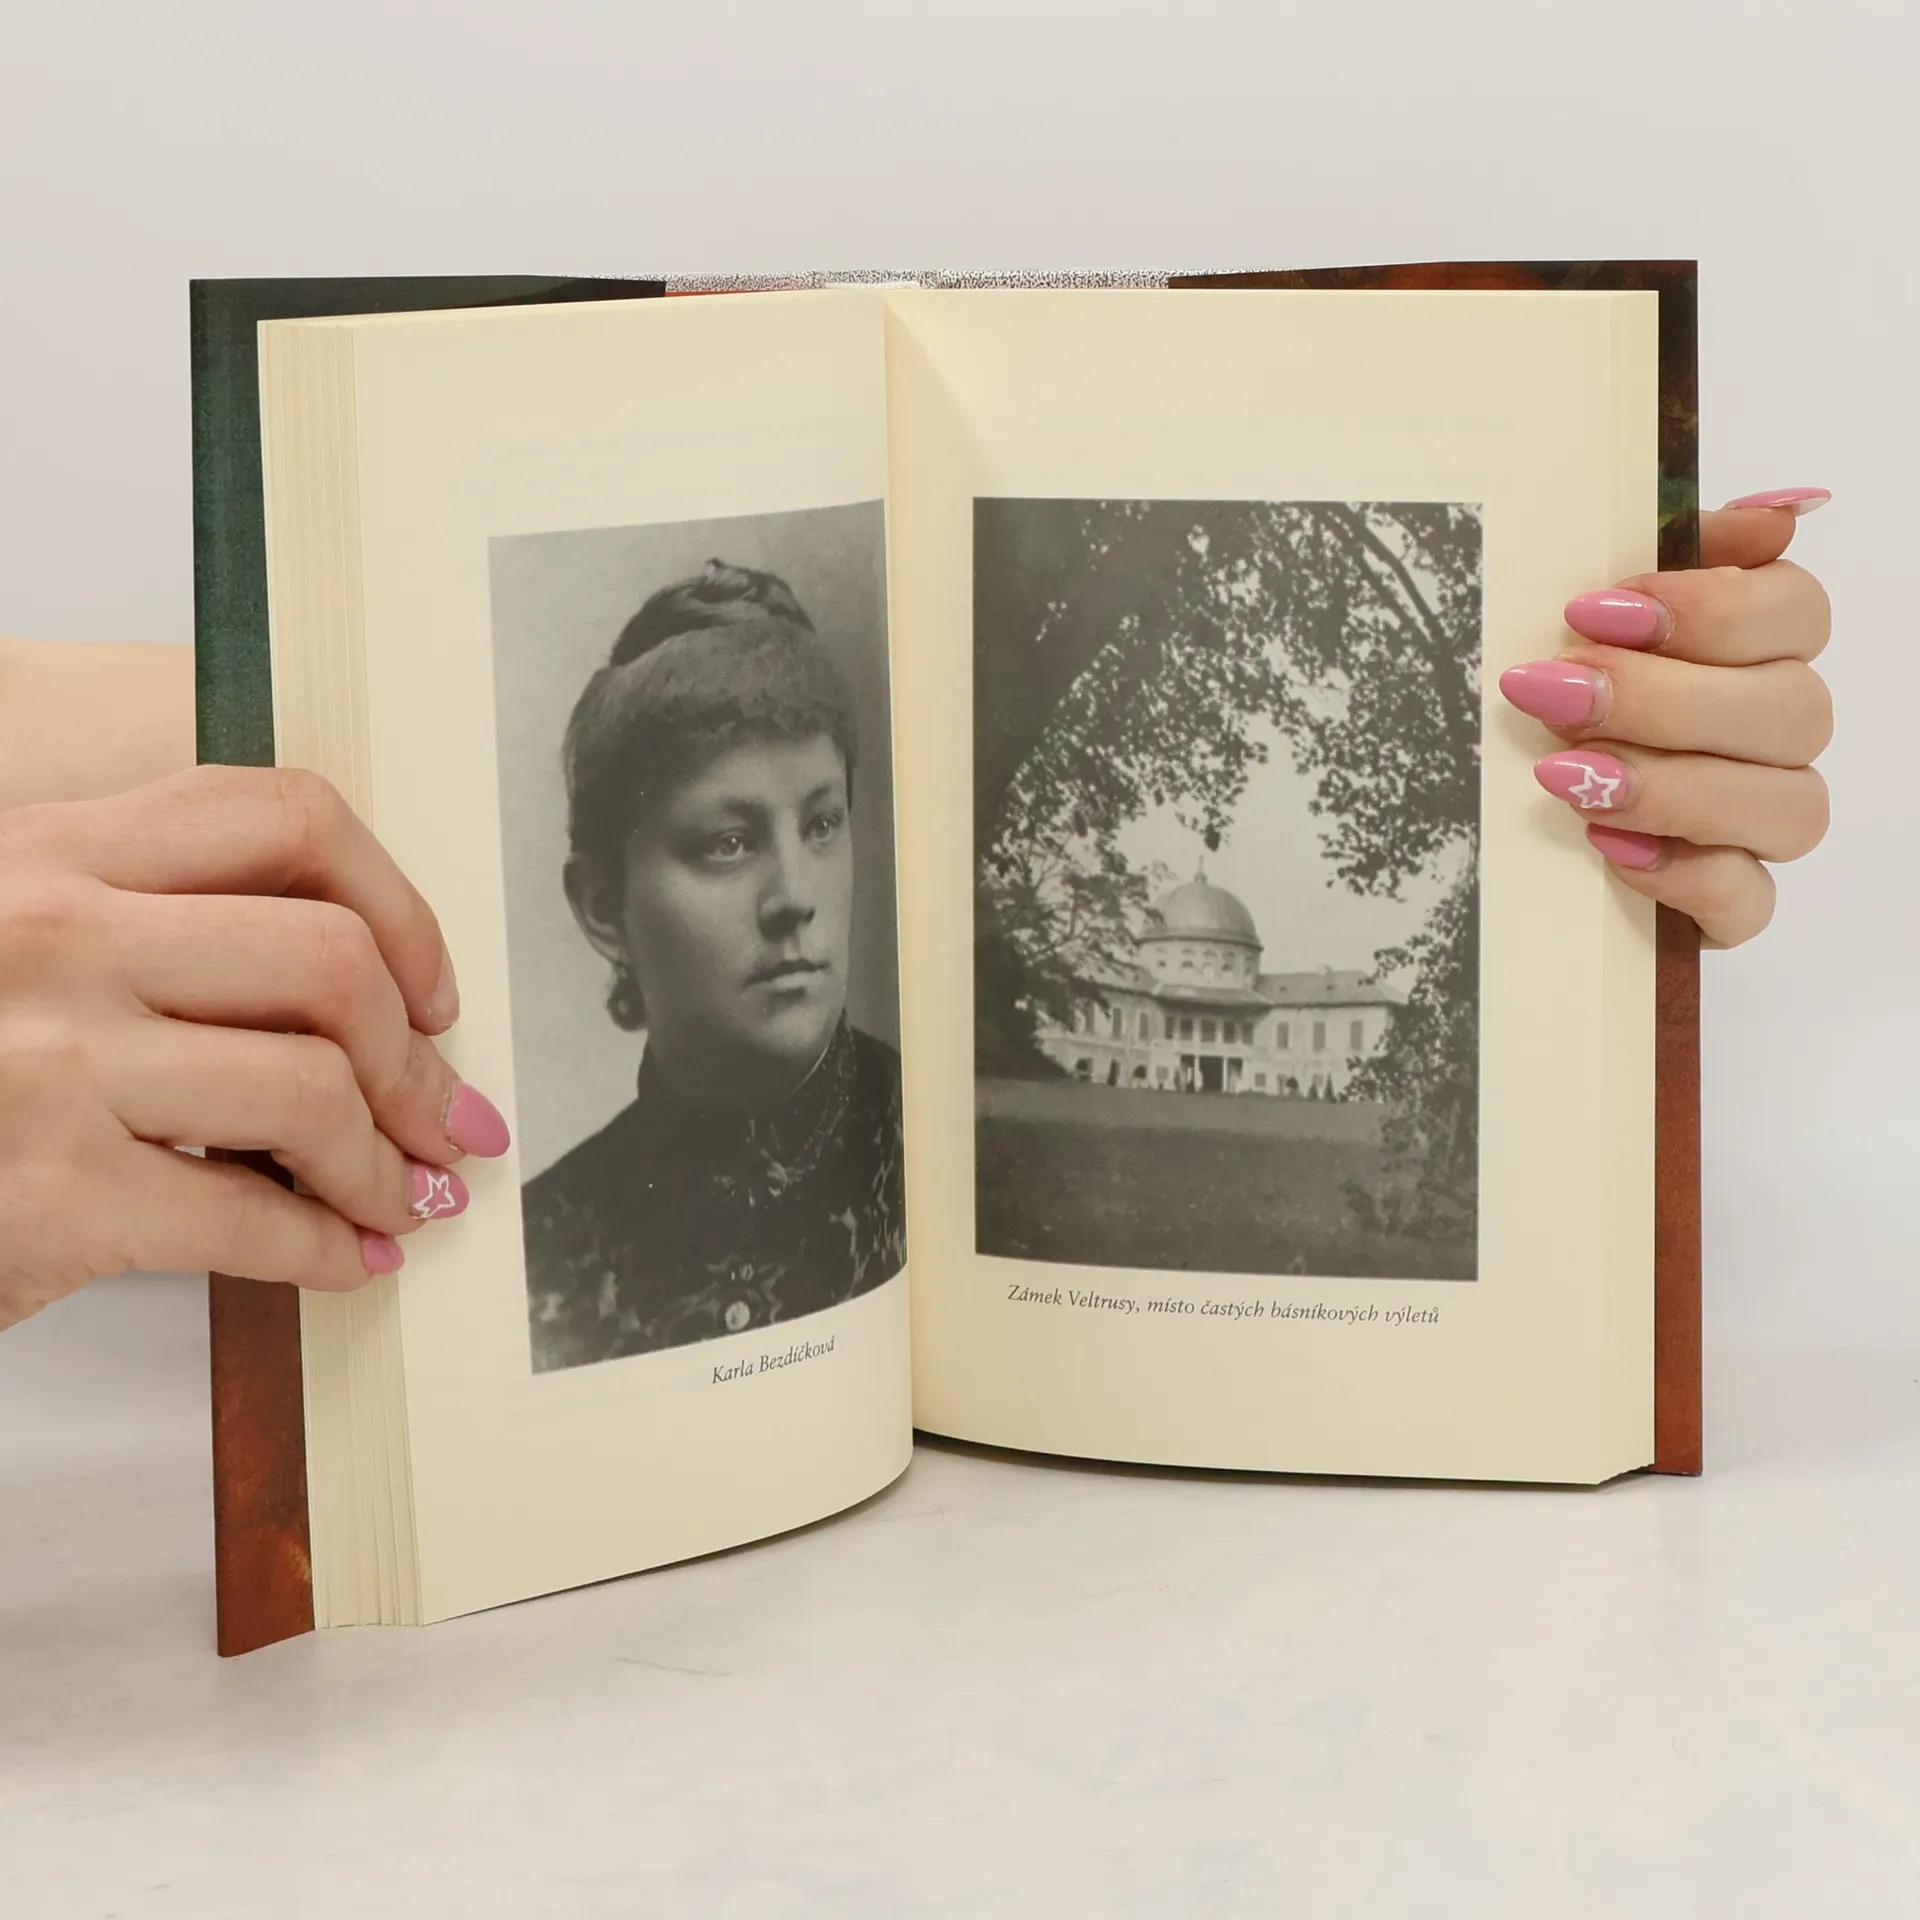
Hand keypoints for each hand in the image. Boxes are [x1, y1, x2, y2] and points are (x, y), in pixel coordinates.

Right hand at [0, 765, 510, 1333]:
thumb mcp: (17, 947)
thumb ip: (151, 932)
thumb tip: (359, 993)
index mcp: (49, 851)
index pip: (284, 818)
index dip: (398, 908)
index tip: (430, 986)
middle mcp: (52, 935)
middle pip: (331, 963)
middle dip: (418, 1061)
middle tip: (446, 1114)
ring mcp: (48, 1063)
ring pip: (313, 1090)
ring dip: (387, 1162)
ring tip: (403, 1194)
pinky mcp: (49, 1195)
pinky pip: (249, 1216)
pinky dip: (326, 1247)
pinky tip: (350, 1256)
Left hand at [1499, 486, 1832, 946]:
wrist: (1493, 810)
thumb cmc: (1550, 688)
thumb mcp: (1579, 611)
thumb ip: (1661, 543)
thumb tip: (1779, 510)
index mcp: (1754, 648)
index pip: (1796, 610)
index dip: (1710, 608)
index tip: (1593, 610)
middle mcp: (1774, 733)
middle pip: (1793, 710)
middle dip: (1666, 700)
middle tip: (1557, 694)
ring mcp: (1758, 822)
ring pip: (1790, 807)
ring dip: (1674, 787)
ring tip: (1566, 776)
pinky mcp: (1728, 902)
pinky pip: (1750, 901)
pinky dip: (1686, 876)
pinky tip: (1611, 848)